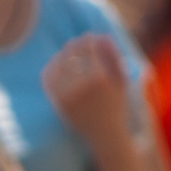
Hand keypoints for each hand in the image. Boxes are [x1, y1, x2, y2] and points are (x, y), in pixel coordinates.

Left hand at [42, 33, 131, 149]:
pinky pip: (49, 78)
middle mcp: (83, 86)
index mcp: (100, 78)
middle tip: (75, 43)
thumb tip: (103, 35)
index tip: (89, 37)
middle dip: (74, 45)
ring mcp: (68, 95)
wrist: (106, 135)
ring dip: (62, 55)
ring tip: (67, 53)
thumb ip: (114, 56)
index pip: (88, 48)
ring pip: (58, 64)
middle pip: (71, 53)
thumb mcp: (122, 80)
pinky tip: (56, 65)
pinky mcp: (58, 103)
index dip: (87, 39)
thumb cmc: (117, 105)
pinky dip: (51, 68)